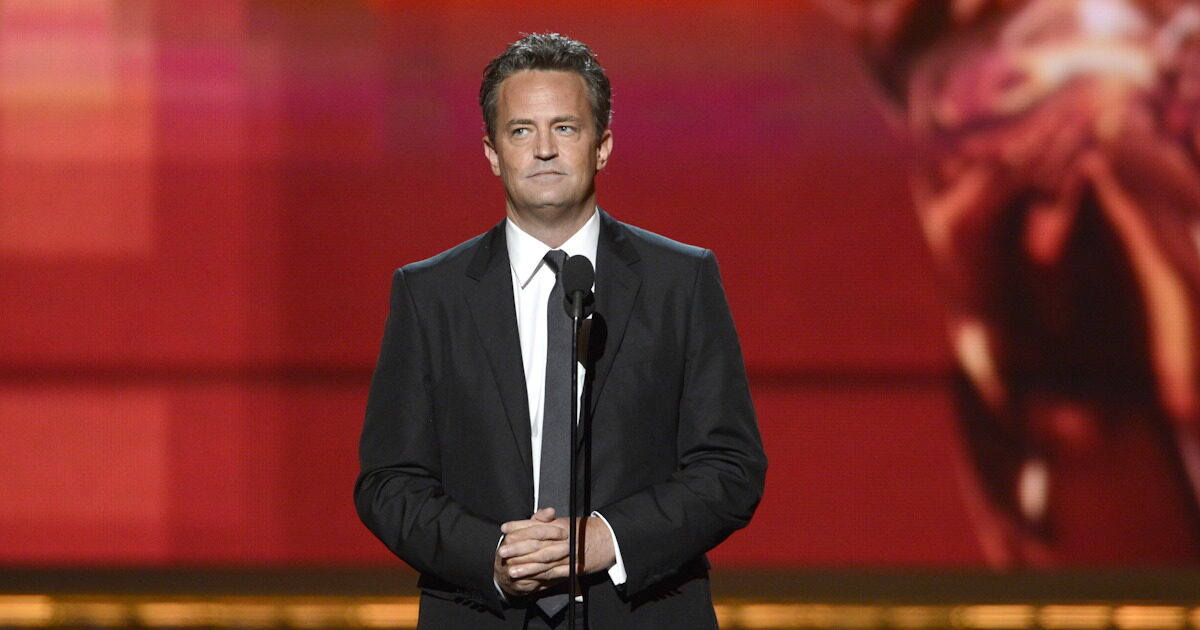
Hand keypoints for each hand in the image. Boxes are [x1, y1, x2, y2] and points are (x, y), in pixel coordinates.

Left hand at [492, 509, 618, 596]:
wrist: (605, 540)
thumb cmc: (579, 531)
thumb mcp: (561, 522)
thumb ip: (542, 520)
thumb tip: (527, 519)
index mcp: (558, 525)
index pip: (536, 525)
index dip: (518, 527)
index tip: (504, 529)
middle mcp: (563, 538)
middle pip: (537, 543)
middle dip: (518, 549)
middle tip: (502, 553)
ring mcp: (568, 553)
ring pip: (544, 560)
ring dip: (526, 566)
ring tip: (511, 570)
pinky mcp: (571, 567)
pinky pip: (554, 573)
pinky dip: (540, 576)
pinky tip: (529, 579)